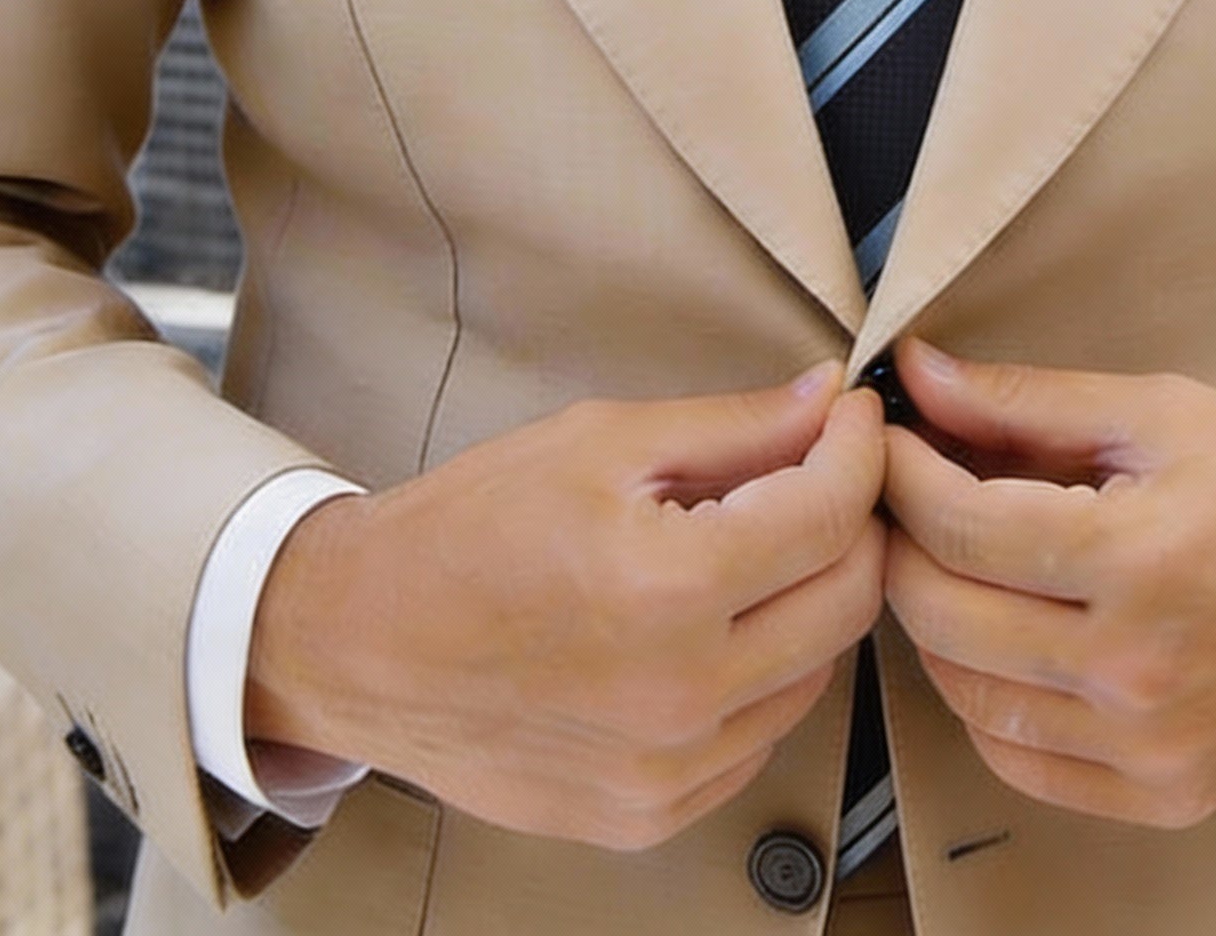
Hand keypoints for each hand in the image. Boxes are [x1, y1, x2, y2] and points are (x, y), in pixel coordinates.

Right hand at [246, 366, 885, 850]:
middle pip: (849, 600)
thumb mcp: (600, 442)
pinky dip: (763, 674)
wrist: (357, 643)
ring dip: (810, 599)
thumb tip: (827, 399)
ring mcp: (668, 771)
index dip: (859, 450)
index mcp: (668, 588)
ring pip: (817, 672)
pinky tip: (713, 626)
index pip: (831, 514)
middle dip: (854, 521)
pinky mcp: (649, 815)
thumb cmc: (467, 529)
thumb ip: (733, 426)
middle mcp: (681, 694)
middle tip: (820, 473)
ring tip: (755, 547)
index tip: (852, 418)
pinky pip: (760, 736)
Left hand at [881, 339, 1215, 829]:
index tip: (888, 439)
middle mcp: (1136, 668)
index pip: (958, 525)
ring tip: (947, 561)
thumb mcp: (1164, 414)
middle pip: (943, 613)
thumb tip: (921, 374)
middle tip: (903, 494)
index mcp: (1137, 558)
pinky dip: (984, 703)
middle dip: (900, 541)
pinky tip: (996, 643)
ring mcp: (1148, 746)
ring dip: (933, 622)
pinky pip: (1022, 763)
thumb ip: (1029, 401)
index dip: (901, 473)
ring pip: (966, 695)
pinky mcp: (1164, 793)